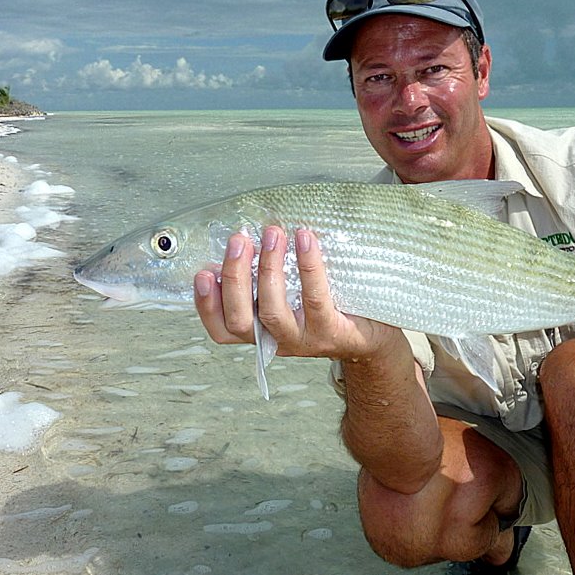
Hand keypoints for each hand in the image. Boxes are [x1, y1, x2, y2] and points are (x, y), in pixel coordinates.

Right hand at [194, 226, 400, 361]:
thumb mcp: (292, 300)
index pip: (222, 330)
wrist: (372, 338)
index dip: (207, 305)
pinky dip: (308, 266)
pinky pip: (314, 298)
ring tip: (272, 234)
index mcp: (261, 333)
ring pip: (272, 311)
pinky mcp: (330, 331)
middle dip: (234, 277)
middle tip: (239, 239)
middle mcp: (277, 341)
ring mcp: (303, 339)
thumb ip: (269, 280)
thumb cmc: (329, 310)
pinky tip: (305, 239)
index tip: (202, 273)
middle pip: (240, 320)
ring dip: (268, 269)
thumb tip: (250, 237)